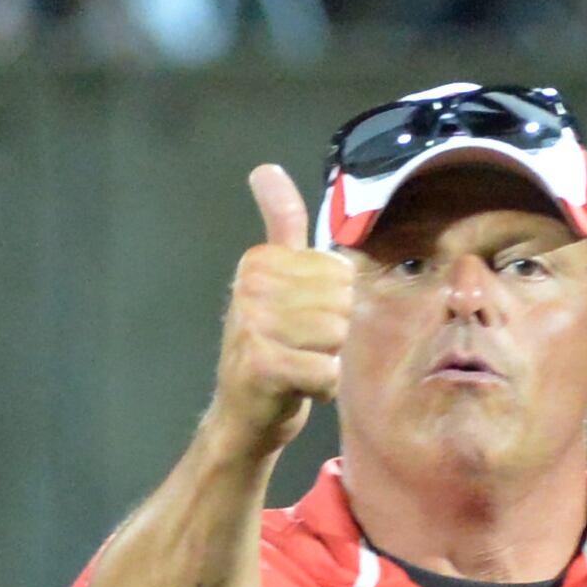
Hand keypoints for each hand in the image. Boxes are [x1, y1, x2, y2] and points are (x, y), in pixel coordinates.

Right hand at [212, 164, 353, 457]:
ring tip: (301, 367)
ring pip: (338, 337)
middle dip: (336, 336)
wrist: (244, 418)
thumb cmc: (273, 349)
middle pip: (343, 303)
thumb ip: (281, 226)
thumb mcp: (280, 280)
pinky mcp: (262, 365)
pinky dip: (324, 388)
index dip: (335, 305)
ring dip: (331, 362)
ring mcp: (252, 324)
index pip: (341, 273)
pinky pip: (328, 372)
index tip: (301, 323)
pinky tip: (299, 388)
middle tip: (303, 350)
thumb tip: (265, 168)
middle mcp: (251, 286)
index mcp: (260, 260)